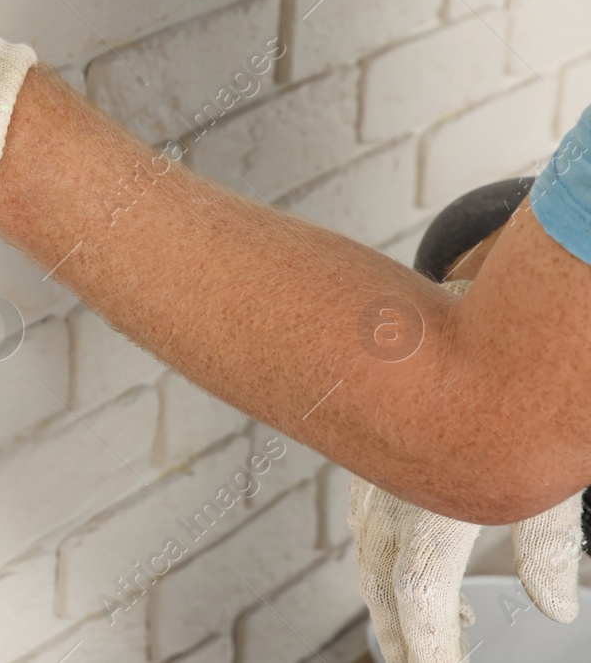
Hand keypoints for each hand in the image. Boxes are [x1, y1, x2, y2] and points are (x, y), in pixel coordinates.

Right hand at [351, 284, 583, 662]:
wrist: (467, 297)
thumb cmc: (518, 379)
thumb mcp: (551, 467)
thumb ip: (551, 543)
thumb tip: (555, 605)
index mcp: (430, 498)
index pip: (418, 596)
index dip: (428, 645)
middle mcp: (390, 486)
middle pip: (379, 581)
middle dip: (398, 633)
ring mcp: (374, 465)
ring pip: (368, 550)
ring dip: (391, 596)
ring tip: (427, 630)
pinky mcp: (374, 448)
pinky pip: (370, 516)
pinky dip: (389, 554)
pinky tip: (417, 560)